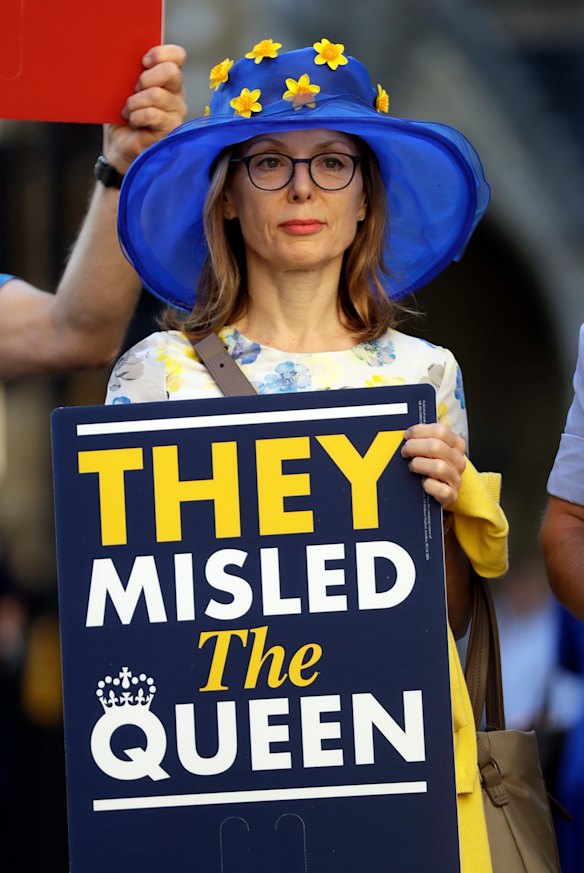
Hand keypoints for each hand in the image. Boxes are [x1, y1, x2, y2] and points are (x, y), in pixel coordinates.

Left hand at [103, 44, 186, 172]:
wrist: (118, 145)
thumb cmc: (122, 115)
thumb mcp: (125, 87)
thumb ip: (133, 71)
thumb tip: (128, 57)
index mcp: (167, 79)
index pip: (177, 55)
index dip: (160, 53)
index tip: (142, 62)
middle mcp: (176, 94)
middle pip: (170, 71)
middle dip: (145, 78)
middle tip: (133, 90)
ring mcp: (176, 113)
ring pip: (156, 95)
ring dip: (134, 102)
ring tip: (128, 112)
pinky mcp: (170, 130)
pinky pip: (152, 114)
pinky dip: (136, 116)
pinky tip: (133, 122)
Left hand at [401, 423, 465, 507]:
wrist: (437, 493)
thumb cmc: (429, 467)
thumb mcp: (430, 450)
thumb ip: (424, 439)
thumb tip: (407, 433)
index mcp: (456, 445)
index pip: (441, 431)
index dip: (420, 431)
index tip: (407, 435)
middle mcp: (459, 461)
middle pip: (437, 447)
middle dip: (414, 447)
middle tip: (404, 451)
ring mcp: (456, 479)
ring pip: (439, 467)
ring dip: (419, 465)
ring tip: (411, 466)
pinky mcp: (451, 496)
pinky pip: (440, 490)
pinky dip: (428, 485)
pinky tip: (422, 483)